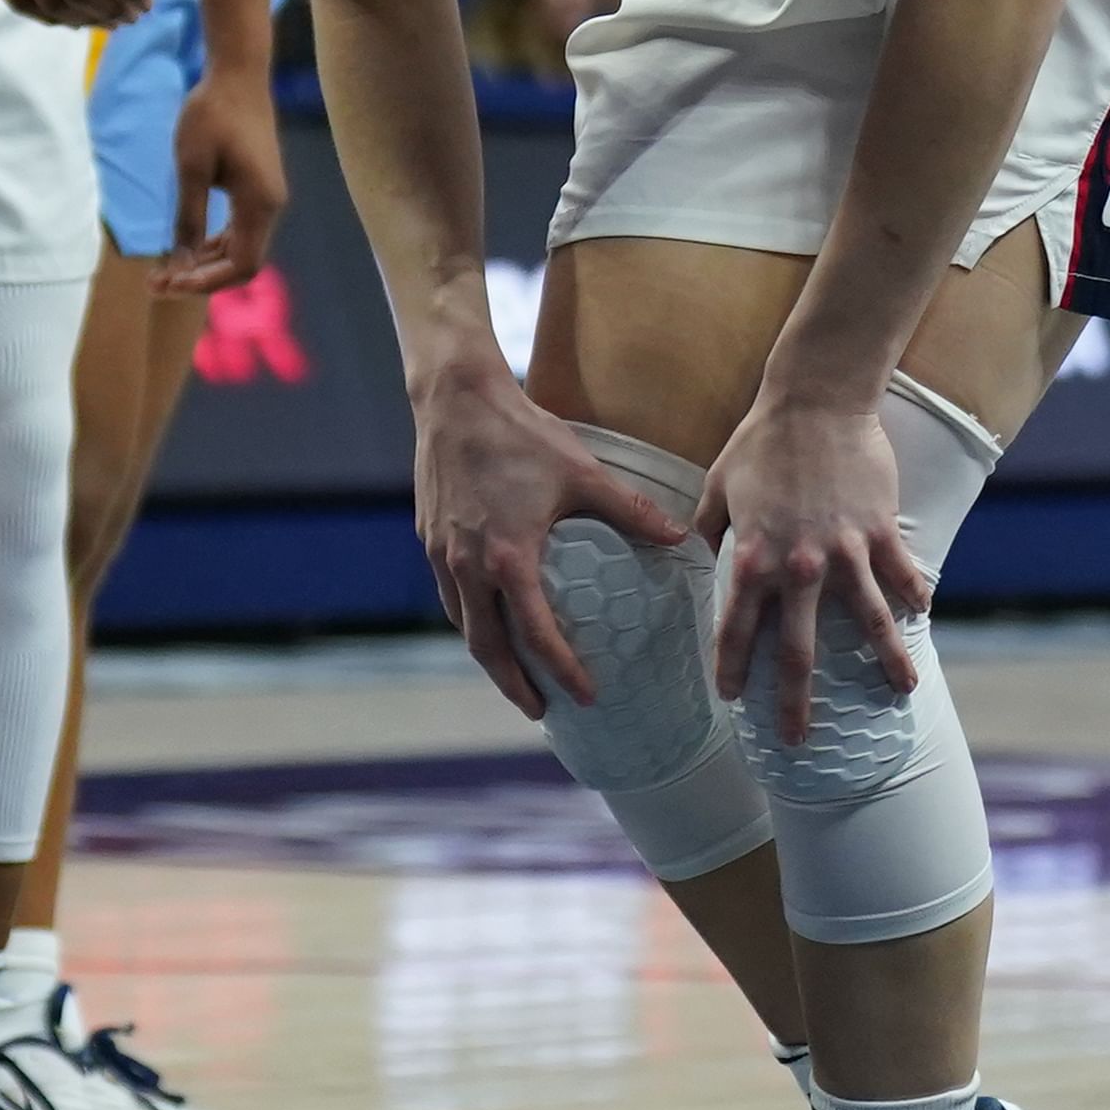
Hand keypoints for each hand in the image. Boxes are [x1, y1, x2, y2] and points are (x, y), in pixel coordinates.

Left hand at [157, 63, 286, 294]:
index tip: (168, 284)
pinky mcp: (257, 189)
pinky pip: (240, 231)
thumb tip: (179, 262)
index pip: (242, 265)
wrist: (237, 75)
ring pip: (241, 249)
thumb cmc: (212, 115)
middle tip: (157, 284)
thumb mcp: (191, 167)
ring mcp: (266, 198)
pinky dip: (215, 245)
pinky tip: (187, 247)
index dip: (206, 282)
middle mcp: (271, 207)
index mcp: (259, 203)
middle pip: (243, 263)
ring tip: (166, 270)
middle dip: (202, 278)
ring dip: (206, 264)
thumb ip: (188, 217)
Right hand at [408, 354, 688, 718]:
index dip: (562, 671)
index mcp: (508, 558)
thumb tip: (680, 539)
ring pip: (464, 626)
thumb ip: (630, 511)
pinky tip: (489, 621)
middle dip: (516, 686)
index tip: (586, 696)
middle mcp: (468, 567)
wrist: (455, 398)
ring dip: (490, 658)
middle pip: (489, 649)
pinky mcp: (429, 540)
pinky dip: (471, 622)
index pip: (536, 635)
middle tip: (542, 711)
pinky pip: (450, 598)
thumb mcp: (582, 473)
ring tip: (516, 676)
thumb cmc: (521, 433)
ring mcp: (442, 556)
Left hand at [702, 392, 924, 745]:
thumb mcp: (718, 486)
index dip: (731, 668)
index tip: (731, 698)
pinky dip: (914, 596)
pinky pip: (902, 573)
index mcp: (752, 558)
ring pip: (869, 622)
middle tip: (796, 739)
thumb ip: (708, 530)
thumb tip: (702, 556)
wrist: (817, 399)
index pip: (735, 629)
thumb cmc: (761, 440)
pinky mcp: (881, 530)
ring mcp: (846, 551)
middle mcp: (799, 567)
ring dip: (885, 661)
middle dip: (794, 701)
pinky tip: (922, 615)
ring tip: (901, 691)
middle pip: (798, 651)